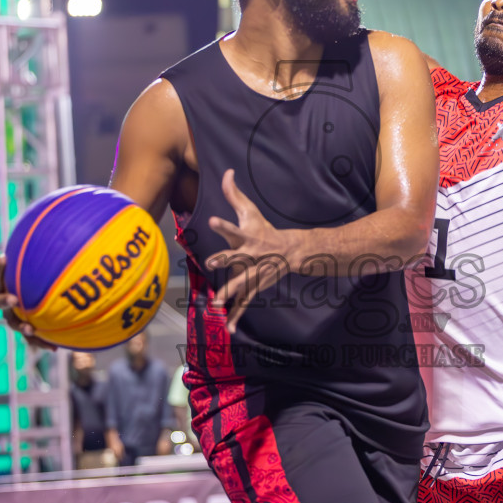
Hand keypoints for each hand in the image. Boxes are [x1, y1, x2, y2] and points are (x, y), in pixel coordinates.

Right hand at [0, 254, 56, 350]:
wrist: (49, 299)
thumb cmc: (45, 274)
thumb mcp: (45, 262)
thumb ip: (49, 248)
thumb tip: (62, 222)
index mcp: (8, 284)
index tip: (5, 257)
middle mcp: (9, 300)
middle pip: (0, 301)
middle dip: (5, 300)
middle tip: (14, 299)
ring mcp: (17, 316)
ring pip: (14, 323)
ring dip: (21, 326)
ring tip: (30, 328)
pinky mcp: (30, 328)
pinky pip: (33, 338)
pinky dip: (42, 342)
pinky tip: (56, 347)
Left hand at [205, 170, 294, 331]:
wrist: (291, 251)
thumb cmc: (264, 228)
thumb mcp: (250, 211)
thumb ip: (234, 193)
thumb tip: (227, 171)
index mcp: (246, 237)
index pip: (233, 228)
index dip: (223, 225)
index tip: (212, 221)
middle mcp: (250, 255)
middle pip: (235, 257)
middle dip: (224, 260)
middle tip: (211, 261)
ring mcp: (254, 272)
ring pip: (240, 283)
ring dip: (230, 291)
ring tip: (216, 301)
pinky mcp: (255, 286)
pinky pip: (245, 303)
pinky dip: (237, 317)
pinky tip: (229, 330)